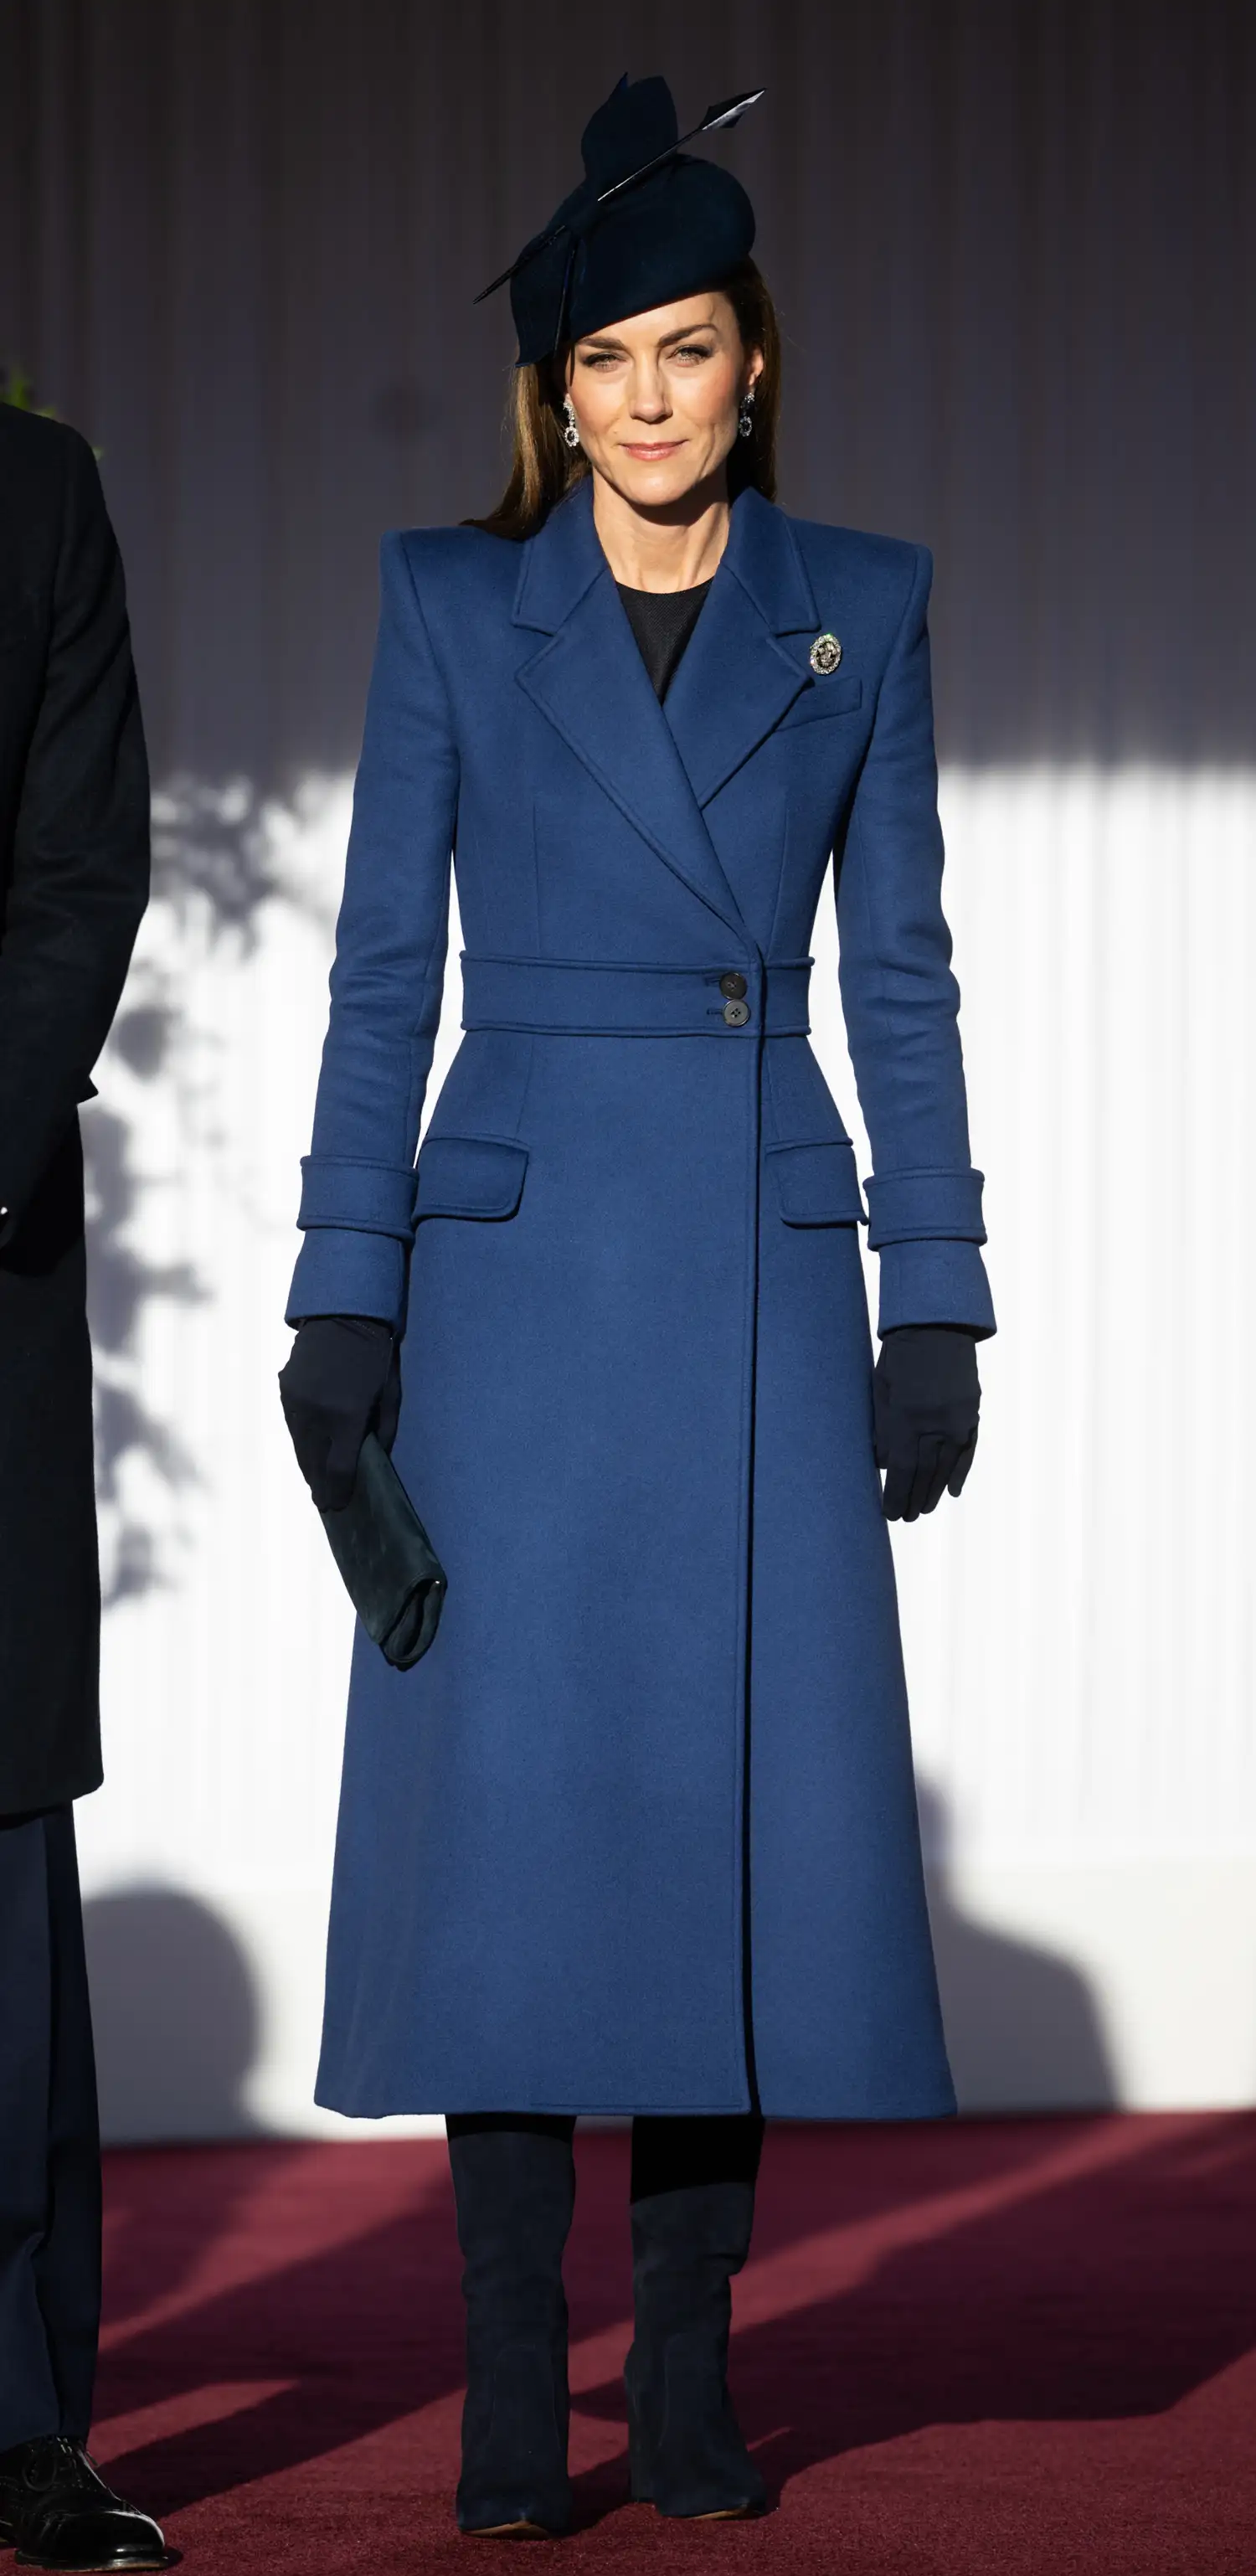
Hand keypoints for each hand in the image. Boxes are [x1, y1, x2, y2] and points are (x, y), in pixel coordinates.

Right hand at [278, 1315, 399, 1511]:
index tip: (336, 1507)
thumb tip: (372, 1460)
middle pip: (313, 1464)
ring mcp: (295, 1403)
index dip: (337, 1493)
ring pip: (299, 1447)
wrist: (342, 1315)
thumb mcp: (390, 1394)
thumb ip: (383, 1432)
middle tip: (325, 1502)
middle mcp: (316, 1414)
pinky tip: (311, 1448)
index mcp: (346, 1416)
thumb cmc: (374, 1355)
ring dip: (308, 1464)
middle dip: (319, 1486)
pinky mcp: (285, 1392)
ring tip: (317, 1480)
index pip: (338, 1469)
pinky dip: (303, 1440)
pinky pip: (293, 1426)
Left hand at [873, 1325, 979, 1521]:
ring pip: (946, 1466)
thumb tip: (883, 1465)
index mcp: (907, 1415)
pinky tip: (952, 1492)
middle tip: (905, 1518)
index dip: (895, 1494)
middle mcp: (935, 1421)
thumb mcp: (881, 1389)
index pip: (901, 1468)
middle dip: (913, 1498)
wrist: (937, 1326)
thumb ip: (882, 1429)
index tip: (889, 1513)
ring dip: (934, 1491)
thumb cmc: (899, 1356)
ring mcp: (958, 1418)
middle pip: (924, 1472)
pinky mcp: (971, 1412)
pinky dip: (960, 1472)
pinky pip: (967, 1449)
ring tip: (923, 1510)